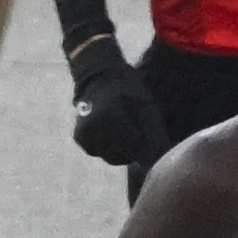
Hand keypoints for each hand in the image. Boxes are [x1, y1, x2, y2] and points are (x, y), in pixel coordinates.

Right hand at [68, 40, 173, 170]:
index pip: (134, 145)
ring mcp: (84, 134)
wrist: (100, 78)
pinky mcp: (79, 137)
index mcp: (112, 117)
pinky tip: (114, 134)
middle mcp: (94, 127)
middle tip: (140, 136)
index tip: (150, 137)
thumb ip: (153, 132)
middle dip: (134, 150)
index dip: (146, 144)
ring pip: (108, 156)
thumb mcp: (146, 107)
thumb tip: (158, 159)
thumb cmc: (129, 92)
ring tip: (128, 133)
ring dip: (121, 151)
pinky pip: (97, 152)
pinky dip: (107, 148)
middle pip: (120, 155)